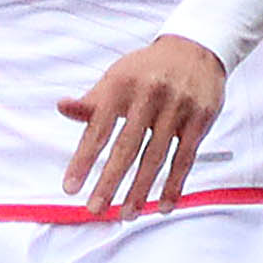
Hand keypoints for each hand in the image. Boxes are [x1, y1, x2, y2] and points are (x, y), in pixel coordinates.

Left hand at [58, 36, 229, 215]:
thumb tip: (62, 107)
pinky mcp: (200, 119)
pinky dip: (174, 184)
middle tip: (95, 209)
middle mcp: (149, 97)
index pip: (98, 130)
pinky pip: (185, 158)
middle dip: (110, 182)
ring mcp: (177, 108)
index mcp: (121, 86)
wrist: (195, 48)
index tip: (70, 187)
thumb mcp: (116, 78)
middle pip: (127, 148)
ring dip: (141, 189)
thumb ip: (92, 101)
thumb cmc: (146, 70)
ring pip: (156, 157)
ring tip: (127, 214)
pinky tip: (163, 205)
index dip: (83, 160)